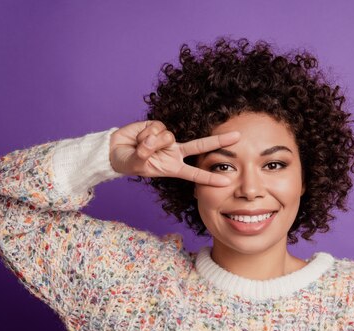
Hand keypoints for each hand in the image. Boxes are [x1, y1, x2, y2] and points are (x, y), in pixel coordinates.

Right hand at [109, 120, 239, 186]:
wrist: (115, 150)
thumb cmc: (129, 163)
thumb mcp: (139, 164)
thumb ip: (146, 154)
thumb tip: (154, 140)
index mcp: (174, 167)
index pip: (195, 173)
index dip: (210, 177)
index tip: (227, 182)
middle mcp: (175, 152)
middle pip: (200, 146)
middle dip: (219, 140)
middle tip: (238, 137)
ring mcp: (168, 139)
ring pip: (168, 137)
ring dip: (152, 142)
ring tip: (141, 147)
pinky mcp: (159, 126)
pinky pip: (158, 128)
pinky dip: (146, 134)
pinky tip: (140, 137)